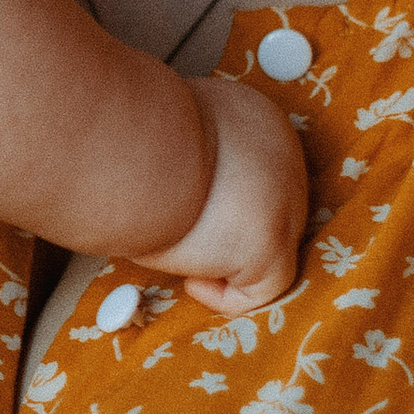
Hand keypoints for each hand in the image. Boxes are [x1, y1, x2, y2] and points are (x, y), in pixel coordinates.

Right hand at [139, 74, 309, 312]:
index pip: (254, 169)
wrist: (132, 149)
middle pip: (268, 209)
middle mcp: (284, 154)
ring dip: (227, 261)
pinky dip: (226, 295)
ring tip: (182, 257)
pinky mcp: (271, 244)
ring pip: (269, 248)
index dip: (223, 198)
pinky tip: (190, 281)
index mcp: (255, 118)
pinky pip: (263, 288)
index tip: (184, 207)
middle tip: (183, 238)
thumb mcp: (166, 130)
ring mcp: (285, 202)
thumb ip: (184, 149)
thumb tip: (164, 175)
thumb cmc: (128, 137)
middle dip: (229, 232)